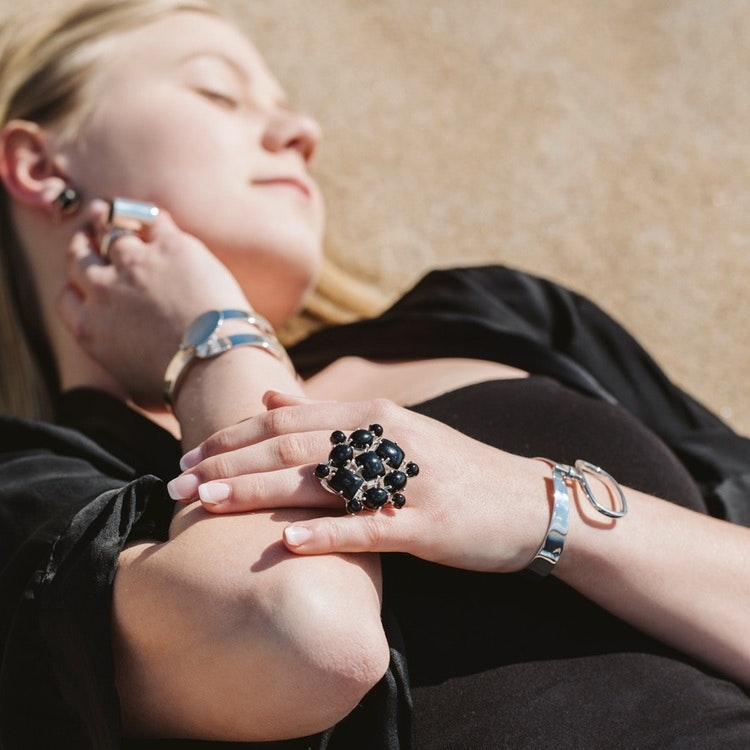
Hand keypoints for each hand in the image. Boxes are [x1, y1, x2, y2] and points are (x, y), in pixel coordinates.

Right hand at [58, 199, 250, 405]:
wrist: (213, 362)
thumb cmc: (182, 383)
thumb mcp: (134, 386)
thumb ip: (122, 367)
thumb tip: (129, 376)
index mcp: (89, 328)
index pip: (67, 297)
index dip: (77, 286)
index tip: (88, 281)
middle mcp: (103, 291)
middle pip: (80, 257)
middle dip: (84, 245)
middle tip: (90, 235)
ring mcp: (134, 264)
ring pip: (111, 230)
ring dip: (108, 220)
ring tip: (111, 213)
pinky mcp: (170, 246)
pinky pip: (152, 220)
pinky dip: (149, 217)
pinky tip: (155, 219)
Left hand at [167, 391, 550, 571]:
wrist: (525, 500)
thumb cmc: (450, 467)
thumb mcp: (392, 429)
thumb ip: (328, 414)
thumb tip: (271, 393)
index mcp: (372, 417)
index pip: (289, 421)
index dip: (234, 436)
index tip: (188, 454)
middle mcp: (384, 440)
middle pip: (293, 447)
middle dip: (230, 463)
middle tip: (176, 482)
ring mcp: (406, 481)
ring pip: (321, 483)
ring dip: (260, 492)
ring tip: (208, 502)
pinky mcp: (428, 525)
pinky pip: (372, 529)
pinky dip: (328, 535)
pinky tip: (288, 545)